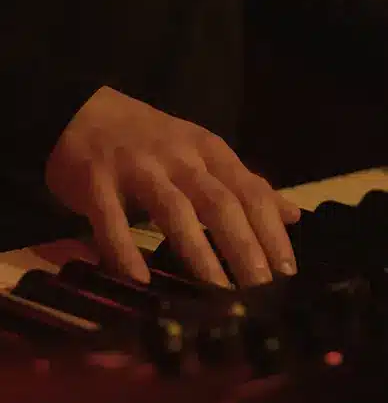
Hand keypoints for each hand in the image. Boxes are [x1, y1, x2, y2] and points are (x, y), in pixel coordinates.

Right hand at [45, 87, 299, 286]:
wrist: (81, 111)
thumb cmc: (152, 141)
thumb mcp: (206, 155)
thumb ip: (247, 186)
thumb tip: (292, 215)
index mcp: (211, 152)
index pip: (252, 192)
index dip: (272, 231)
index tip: (288, 270)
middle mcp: (180, 158)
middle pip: (221, 203)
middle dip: (244, 246)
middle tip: (262, 287)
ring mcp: (138, 167)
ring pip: (175, 210)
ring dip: (199, 252)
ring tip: (218, 291)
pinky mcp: (96, 180)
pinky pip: (112, 219)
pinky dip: (125, 249)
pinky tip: (139, 280)